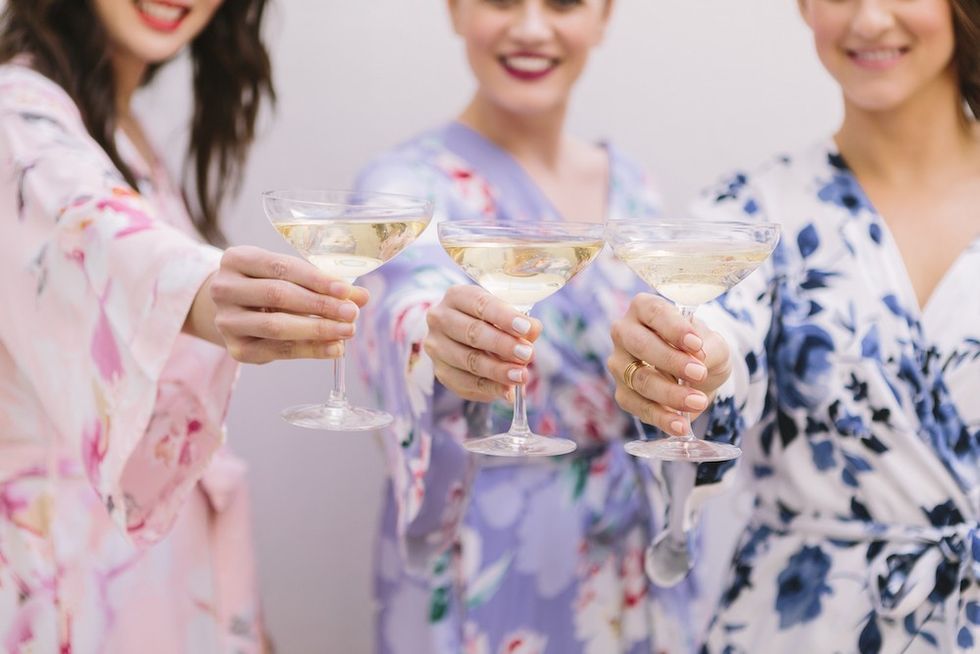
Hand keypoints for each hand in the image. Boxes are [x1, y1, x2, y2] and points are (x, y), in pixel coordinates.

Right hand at [200, 246, 368, 363]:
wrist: (231, 311)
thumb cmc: (266, 286)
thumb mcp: (289, 276)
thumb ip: (322, 284)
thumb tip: (361, 296)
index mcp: (237, 259)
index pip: (282, 267)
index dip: (316, 279)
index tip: (345, 290)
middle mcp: (224, 288)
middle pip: (278, 296)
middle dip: (320, 305)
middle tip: (351, 313)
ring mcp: (227, 321)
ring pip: (277, 326)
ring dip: (318, 330)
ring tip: (347, 331)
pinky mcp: (236, 348)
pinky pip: (278, 351)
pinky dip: (310, 350)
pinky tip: (334, 348)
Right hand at [424, 285, 541, 401]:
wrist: (459, 336)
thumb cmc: (487, 320)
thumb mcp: (503, 313)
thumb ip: (519, 321)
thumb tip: (533, 331)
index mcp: (457, 296)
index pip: (481, 305)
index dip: (505, 318)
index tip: (527, 329)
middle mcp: (440, 319)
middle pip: (472, 333)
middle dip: (503, 345)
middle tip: (527, 354)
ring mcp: (437, 347)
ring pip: (468, 361)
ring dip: (498, 371)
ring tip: (521, 376)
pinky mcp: (441, 372)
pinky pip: (465, 383)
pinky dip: (489, 388)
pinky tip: (507, 391)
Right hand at [607, 293, 730, 435]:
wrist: (697, 375)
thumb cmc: (701, 349)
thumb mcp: (715, 344)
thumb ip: (710, 347)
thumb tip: (698, 361)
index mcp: (644, 308)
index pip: (654, 312)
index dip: (674, 328)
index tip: (697, 344)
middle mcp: (624, 332)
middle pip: (640, 345)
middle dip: (670, 361)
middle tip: (699, 373)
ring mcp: (620, 364)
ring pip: (639, 379)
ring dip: (670, 393)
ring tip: (698, 401)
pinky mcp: (623, 392)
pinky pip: (638, 406)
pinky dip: (661, 417)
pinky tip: (679, 425)